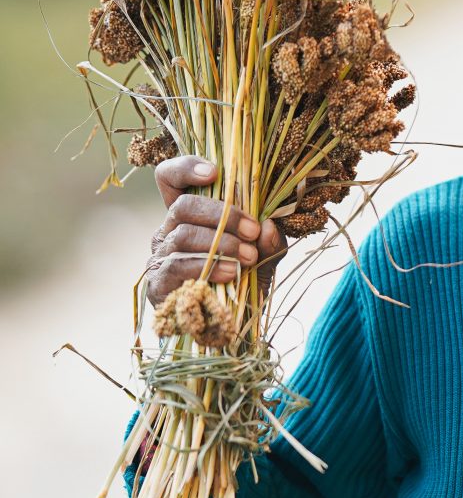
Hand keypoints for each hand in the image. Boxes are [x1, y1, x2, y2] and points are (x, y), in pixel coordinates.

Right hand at [147, 155, 287, 306]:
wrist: (232, 330)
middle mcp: (168, 231)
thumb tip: (268, 226)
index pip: (170, 179)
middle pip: (183, 206)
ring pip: (183, 235)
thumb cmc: (244, 284)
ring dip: (223, 243)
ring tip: (250, 257)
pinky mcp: (157, 284)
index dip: (185, 167)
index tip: (215, 173)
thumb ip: (270, 240)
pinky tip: (232, 273)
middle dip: (223, 215)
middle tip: (254, 232)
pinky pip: (178, 266)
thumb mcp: (264, 257)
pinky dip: (209, 266)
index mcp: (190, 217)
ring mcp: (159, 257)